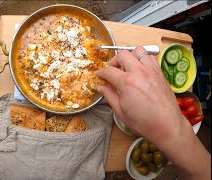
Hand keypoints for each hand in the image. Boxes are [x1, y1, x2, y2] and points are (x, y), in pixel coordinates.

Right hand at [96, 47, 210, 178]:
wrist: (167, 125)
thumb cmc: (143, 122)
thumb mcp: (120, 112)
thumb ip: (109, 96)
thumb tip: (100, 87)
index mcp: (126, 82)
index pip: (109, 71)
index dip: (101, 73)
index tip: (98, 76)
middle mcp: (139, 72)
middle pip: (122, 55)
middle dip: (114, 61)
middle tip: (112, 71)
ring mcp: (151, 70)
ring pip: (138, 51)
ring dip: (129, 56)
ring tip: (127, 67)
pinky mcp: (160, 72)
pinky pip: (150, 57)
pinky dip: (142, 59)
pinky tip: (139, 69)